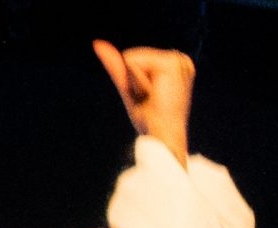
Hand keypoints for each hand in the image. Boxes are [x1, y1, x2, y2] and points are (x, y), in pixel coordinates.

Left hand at [93, 41, 193, 166]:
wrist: (163, 134)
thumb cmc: (152, 120)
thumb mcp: (130, 88)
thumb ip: (117, 66)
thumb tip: (97, 43)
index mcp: (175, 66)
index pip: (138, 58)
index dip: (136, 78)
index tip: (150, 96)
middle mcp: (180, 60)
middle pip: (135, 55)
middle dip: (135, 77)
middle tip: (151, 98)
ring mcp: (178, 61)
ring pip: (133, 57)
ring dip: (136, 80)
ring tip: (154, 97)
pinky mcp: (172, 64)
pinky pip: (133, 61)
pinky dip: (137, 79)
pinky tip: (154, 92)